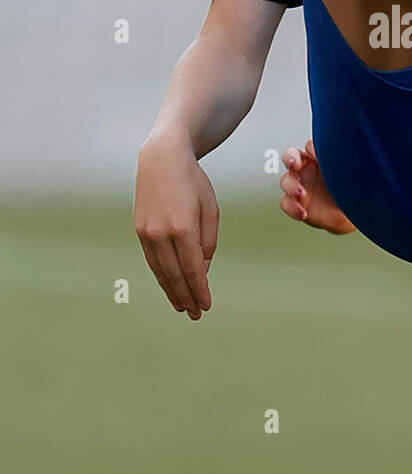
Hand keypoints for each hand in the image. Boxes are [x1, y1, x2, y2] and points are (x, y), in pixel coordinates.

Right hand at [134, 133, 218, 319]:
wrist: (161, 159)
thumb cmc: (193, 182)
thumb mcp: (210, 208)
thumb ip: (208, 241)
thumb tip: (202, 271)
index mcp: (183, 227)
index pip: (193, 268)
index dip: (199, 290)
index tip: (206, 305)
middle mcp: (161, 233)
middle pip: (174, 275)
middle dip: (186, 296)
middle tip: (196, 314)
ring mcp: (146, 232)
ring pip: (160, 271)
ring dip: (171, 291)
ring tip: (183, 307)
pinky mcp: (139, 230)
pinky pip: (152, 260)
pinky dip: (161, 276)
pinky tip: (169, 286)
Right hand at [279, 139, 354, 233]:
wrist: (352, 213)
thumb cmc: (354, 189)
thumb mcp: (354, 175)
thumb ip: (345, 164)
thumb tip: (342, 154)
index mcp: (321, 157)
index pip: (310, 146)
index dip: (312, 148)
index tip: (318, 155)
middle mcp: (307, 168)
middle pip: (291, 156)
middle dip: (290, 158)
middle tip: (294, 164)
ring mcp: (299, 185)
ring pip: (286, 180)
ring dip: (291, 186)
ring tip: (302, 194)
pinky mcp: (295, 203)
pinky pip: (285, 202)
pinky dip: (291, 207)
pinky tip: (303, 213)